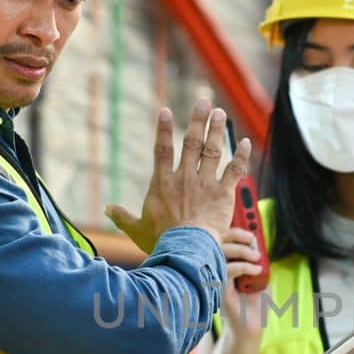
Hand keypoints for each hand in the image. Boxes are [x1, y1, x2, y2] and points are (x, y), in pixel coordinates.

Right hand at [105, 98, 251, 252]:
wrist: (185, 251)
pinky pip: (234, 171)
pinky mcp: (223, 195)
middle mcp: (185, 178)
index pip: (162, 150)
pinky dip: (241, 157)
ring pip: (213, 151)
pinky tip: (246, 142)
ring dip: (217, 131)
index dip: (164, 129)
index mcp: (163, 183)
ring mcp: (205, 184)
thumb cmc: (160, 242)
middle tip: (203, 102)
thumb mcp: (136, 229)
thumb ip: (122, 216)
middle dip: (197, 121)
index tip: (166, 110)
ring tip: (220, 113)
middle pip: (192, 143)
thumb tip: (107, 209)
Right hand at [219, 227, 267, 339]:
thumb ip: (258, 260)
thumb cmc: (254, 303)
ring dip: (242, 251)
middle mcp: (218, 267)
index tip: (247, 217)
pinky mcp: (219, 288)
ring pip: (221, 252)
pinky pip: (227, 269)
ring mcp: (216, 276)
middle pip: (220, 240)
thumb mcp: (261, 276)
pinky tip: (256, 271)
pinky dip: (243, 266)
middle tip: (252, 237)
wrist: (250, 328)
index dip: (234, 228)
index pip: (226, 239)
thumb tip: (259, 240)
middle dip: (237, 234)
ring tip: (257, 256)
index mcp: (226, 262)